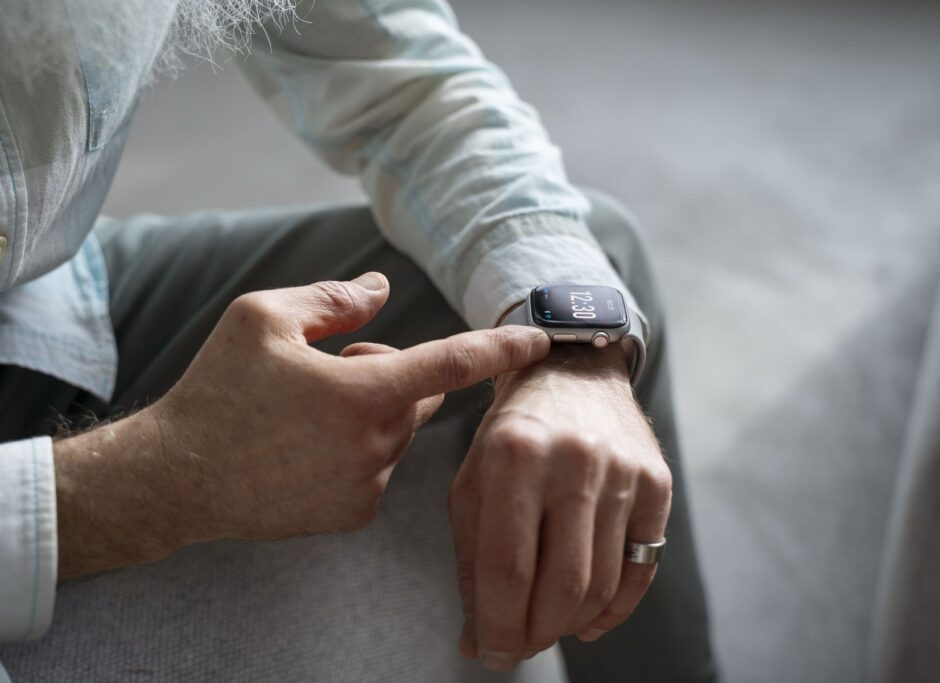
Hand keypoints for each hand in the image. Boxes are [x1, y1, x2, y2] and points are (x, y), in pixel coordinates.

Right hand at [54, 273, 549, 578]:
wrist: (175, 478)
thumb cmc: (218, 390)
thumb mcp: (263, 317)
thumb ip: (334, 296)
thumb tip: (383, 287)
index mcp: (365, 392)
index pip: (454, 364)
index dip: (501, 347)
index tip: (542, 341)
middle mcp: (378, 444)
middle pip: (420, 396)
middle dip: (390, 375)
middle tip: (332, 370)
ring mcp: (368, 485)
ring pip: (398, 432)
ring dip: (372, 414)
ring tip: (307, 414)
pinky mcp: (354, 513)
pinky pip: (378, 468)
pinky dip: (358, 451)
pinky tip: (305, 450)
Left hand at [448, 345, 671, 670]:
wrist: (573, 371)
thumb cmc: (511, 433)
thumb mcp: (473, 482)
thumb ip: (472, 561)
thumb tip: (479, 641)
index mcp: (515, 454)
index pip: (507, 566)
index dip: (499, 625)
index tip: (493, 653)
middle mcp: (574, 459)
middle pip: (561, 583)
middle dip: (536, 632)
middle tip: (520, 644)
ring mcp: (623, 470)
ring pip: (602, 583)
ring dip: (571, 622)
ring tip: (547, 627)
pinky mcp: (657, 482)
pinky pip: (641, 567)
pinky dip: (615, 608)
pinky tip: (589, 619)